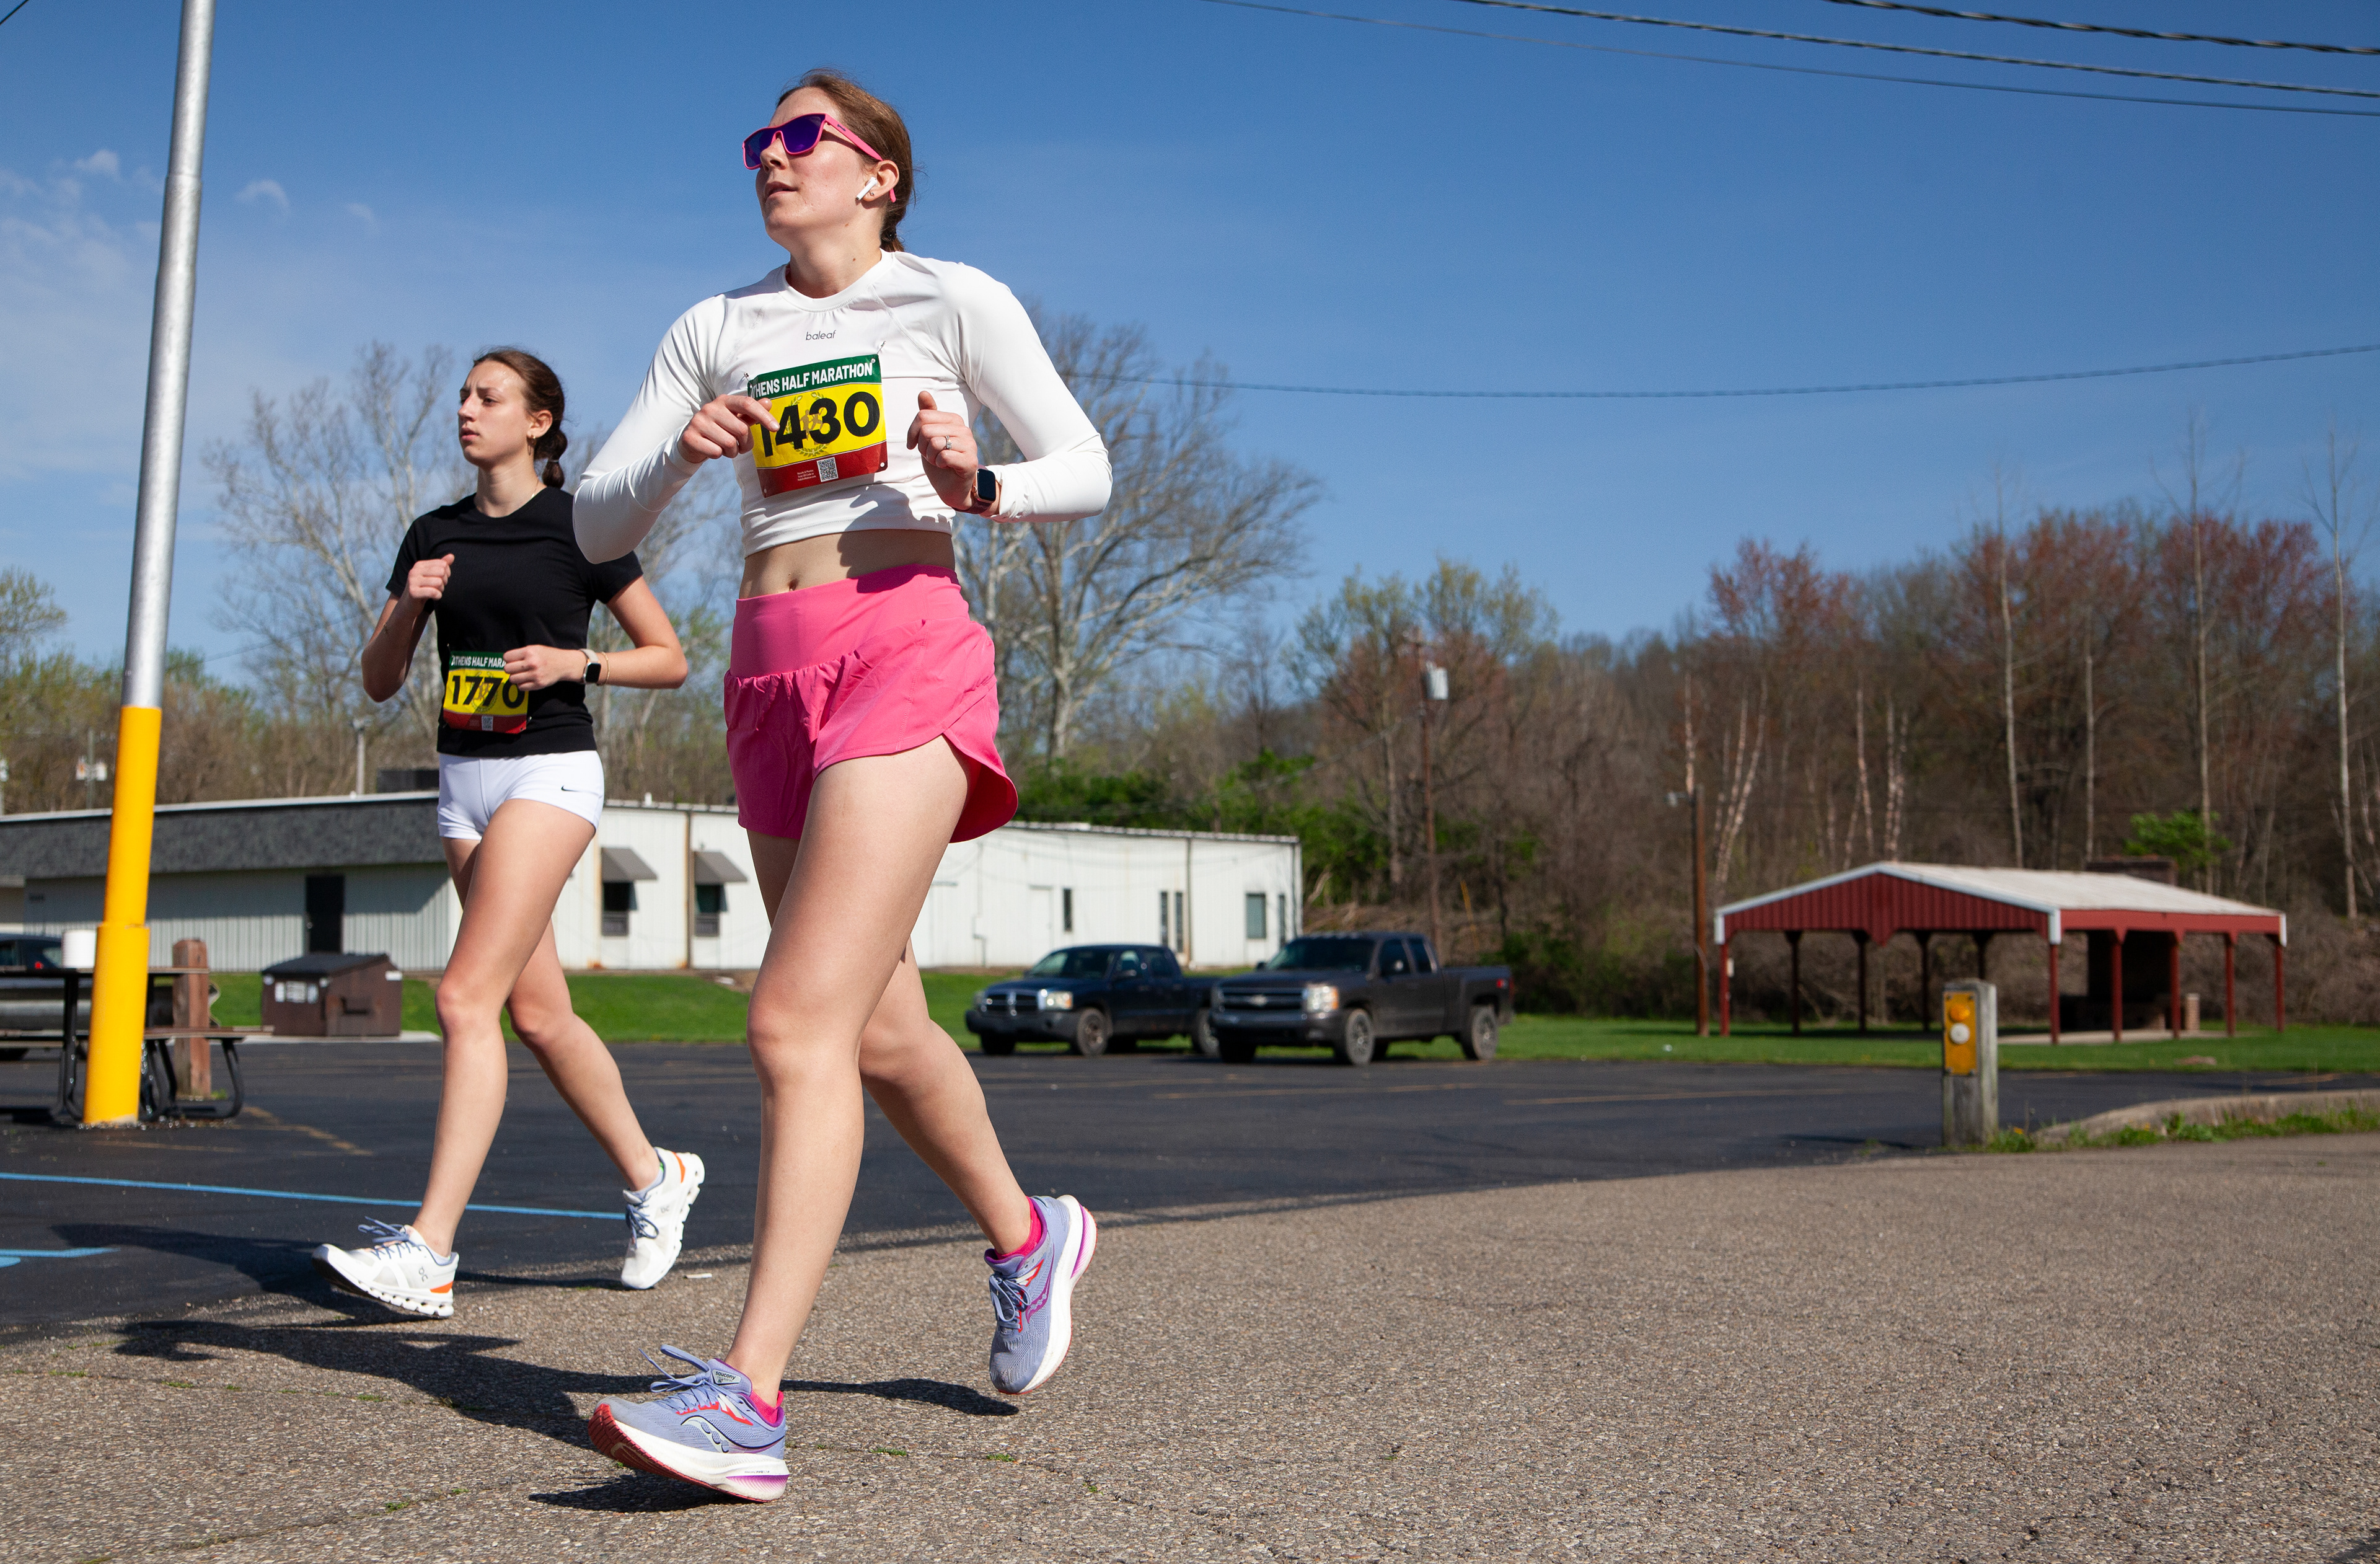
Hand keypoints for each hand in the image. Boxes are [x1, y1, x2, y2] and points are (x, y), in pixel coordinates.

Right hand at [404, 555, 453, 608]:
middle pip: (441, 572)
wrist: (409, 605)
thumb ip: (441, 565)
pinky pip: (433, 592)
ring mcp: (412, 581)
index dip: (447, 573)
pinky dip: (438, 596)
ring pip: (438, 582)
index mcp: (419, 565)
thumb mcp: (432, 576)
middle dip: (444, 581)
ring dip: (441, 590)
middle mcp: (414, 571)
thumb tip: (452, 556)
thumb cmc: (423, 589)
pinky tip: (434, 597)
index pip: (443, 564)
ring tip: (436, 592)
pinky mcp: (413, 592)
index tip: (441, 580)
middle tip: (439, 587)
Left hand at [502, 645, 584, 690]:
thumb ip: (521, 653)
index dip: (509, 659)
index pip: (507, 657)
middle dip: (511, 669)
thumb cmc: (548, 655)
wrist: (564, 664)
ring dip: (515, 677)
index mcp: (529, 652)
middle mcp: (531, 663)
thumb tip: (506, 661)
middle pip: (507, 669)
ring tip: (522, 675)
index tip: (514, 660)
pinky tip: (527, 680)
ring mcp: (535, 674)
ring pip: (512, 679)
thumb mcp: (535, 648)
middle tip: (517, 668)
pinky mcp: (538, 684)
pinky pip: (521, 687)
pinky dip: (522, 684)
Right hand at [679, 393, 775, 463]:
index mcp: (724, 400)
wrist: (691, 441)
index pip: (747, 404)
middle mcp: (710, 407)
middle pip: (742, 429)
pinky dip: (718, 455)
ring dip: (732, 452)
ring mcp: (698, 421)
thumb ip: (751, 413)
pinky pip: (716, 452)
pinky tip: (712, 449)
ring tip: (725, 448)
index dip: (763, 416)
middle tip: (739, 447)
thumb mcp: (735, 419)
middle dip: (745, 444)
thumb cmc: (719, 429)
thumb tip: (768, 402)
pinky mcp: (690, 437)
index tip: (775, 428)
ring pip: (730, 443)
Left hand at [905, 390, 979, 510]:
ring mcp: (969, 445)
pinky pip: (943, 456)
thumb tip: (923, 392)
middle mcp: (963, 429)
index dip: (912, 432)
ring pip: (934, 443)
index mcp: (954, 419)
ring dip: (930, 456)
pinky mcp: (970, 461)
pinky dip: (938, 464)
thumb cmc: (940, 461)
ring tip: (938, 460)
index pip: (922, 416)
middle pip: (926, 429)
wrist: (952, 487)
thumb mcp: (928, 436)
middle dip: (922, 446)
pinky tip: (945, 467)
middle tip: (930, 455)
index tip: (914, 444)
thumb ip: (927, 415)